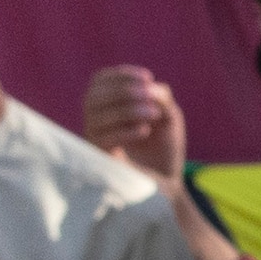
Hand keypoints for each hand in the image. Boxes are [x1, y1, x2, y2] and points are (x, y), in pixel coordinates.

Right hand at [82, 63, 189, 183]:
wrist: (167, 184)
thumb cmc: (164, 149)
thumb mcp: (168, 116)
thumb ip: (160, 97)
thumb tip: (148, 87)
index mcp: (107, 108)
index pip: (99, 82)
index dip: (120, 75)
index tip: (147, 78)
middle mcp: (95, 124)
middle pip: (92, 97)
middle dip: (123, 91)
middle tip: (150, 95)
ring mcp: (94, 144)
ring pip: (95, 117)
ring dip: (127, 109)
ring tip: (154, 114)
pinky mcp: (100, 163)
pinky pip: (102, 141)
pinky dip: (124, 131)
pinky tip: (145, 131)